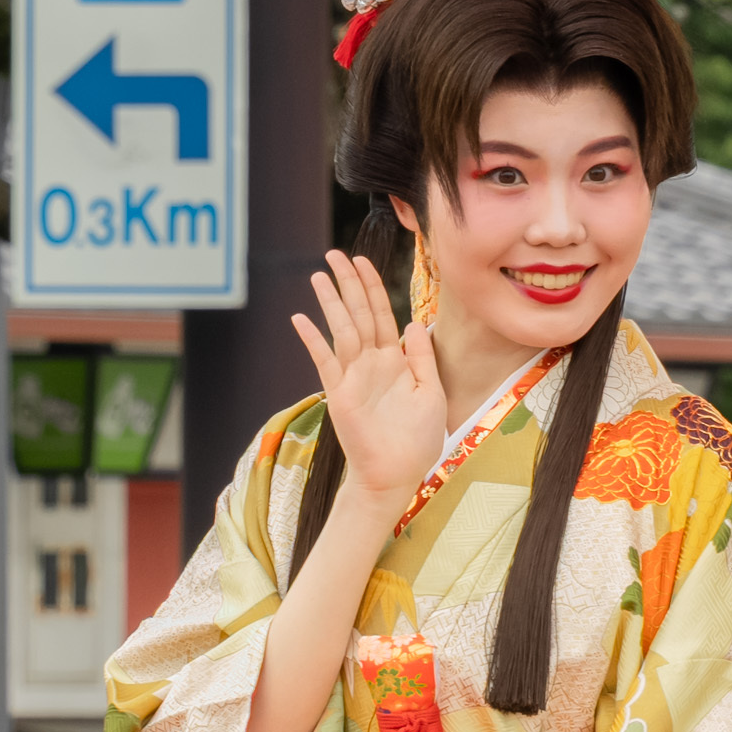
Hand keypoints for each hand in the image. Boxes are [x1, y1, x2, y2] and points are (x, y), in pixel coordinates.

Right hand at [288, 250, 444, 507]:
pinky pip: (325, 361)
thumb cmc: (416, 441)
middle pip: (358, 314)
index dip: (372, 287)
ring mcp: (353, 377)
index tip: (361, 261)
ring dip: (331, 302)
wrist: (397, 476)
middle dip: (348, 283)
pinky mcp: (339, 394)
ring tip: (319, 276)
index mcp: (394, 361)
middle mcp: (371, 363)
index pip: (381, 314)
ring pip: (342, 330)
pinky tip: (301, 319)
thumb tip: (415, 323)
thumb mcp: (431, 393)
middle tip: (334, 255)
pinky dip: (313, 340)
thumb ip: (421, 358)